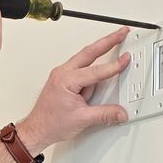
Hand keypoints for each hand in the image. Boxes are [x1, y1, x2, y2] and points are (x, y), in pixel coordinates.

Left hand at [19, 28, 130, 153]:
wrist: (37, 129)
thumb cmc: (51, 123)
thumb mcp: (81, 119)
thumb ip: (104, 114)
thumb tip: (120, 112)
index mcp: (66, 80)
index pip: (95, 71)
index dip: (113, 66)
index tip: (125, 60)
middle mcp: (63, 73)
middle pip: (90, 52)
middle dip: (108, 41)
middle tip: (122, 33)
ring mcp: (62, 74)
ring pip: (85, 57)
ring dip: (100, 49)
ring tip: (115, 41)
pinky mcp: (64, 79)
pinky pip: (81, 67)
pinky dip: (92, 63)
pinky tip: (101, 66)